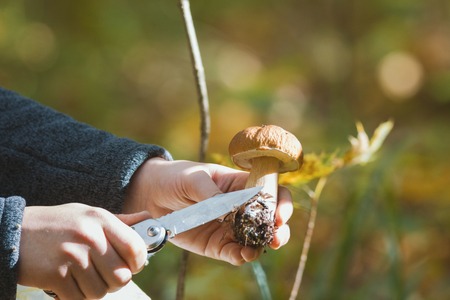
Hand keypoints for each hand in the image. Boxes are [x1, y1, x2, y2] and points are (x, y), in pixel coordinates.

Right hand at [18, 203, 148, 299]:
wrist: (16, 231)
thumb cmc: (59, 223)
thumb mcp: (89, 214)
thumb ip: (120, 221)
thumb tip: (149, 220)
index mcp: (100, 219)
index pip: (135, 248)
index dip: (138, 262)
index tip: (132, 265)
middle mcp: (89, 237)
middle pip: (121, 276)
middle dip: (116, 281)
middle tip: (106, 274)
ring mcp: (72, 256)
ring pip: (101, 291)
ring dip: (95, 289)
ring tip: (84, 276)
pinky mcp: (55, 275)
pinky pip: (79, 299)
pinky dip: (77, 296)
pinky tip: (70, 282)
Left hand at [124, 158, 292, 265]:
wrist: (152, 195)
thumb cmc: (176, 177)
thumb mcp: (193, 177)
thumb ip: (210, 192)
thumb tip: (226, 209)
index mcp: (240, 185)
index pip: (270, 191)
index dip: (280, 202)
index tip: (279, 214)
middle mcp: (241, 208)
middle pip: (269, 219)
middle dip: (278, 229)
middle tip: (276, 236)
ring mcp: (230, 228)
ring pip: (255, 240)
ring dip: (262, 246)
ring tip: (258, 249)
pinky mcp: (217, 244)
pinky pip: (234, 253)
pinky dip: (242, 256)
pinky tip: (243, 255)